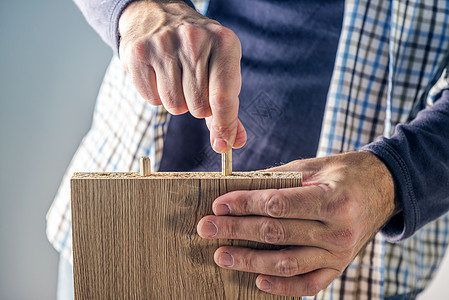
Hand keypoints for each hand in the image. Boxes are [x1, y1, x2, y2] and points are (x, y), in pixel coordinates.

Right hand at [118, 0, 245, 152]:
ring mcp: (164, 43)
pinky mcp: (138, 52)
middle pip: (199, 107)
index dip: (224, 126)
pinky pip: (152, 100)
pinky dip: (157, 96)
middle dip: (198, 107)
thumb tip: (233, 142)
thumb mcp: (221, 69)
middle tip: (193, 86)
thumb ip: (229, 108)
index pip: (224, 98)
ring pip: (175, 106)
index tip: (223, 143)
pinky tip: (159, 74)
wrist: (159, 15)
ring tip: (176, 78)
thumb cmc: (198, 51)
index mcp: (224, 42)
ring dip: (177, 102)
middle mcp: (195, 39)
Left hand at [197, 151, 396, 296]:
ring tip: (221, 256)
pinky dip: (282, 287)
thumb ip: (277, 178)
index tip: (218, 205)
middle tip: (206, 229)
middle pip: (276, 233)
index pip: (278, 204)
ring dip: (249, 261)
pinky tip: (257, 281)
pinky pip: (309, 285)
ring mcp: (339, 254)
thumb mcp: (314, 166)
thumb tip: (237, 186)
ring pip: (286, 263)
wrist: (384, 189)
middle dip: (236, 230)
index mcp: (332, 199)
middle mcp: (337, 230)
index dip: (244, 204)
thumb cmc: (344, 173)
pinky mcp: (339, 268)